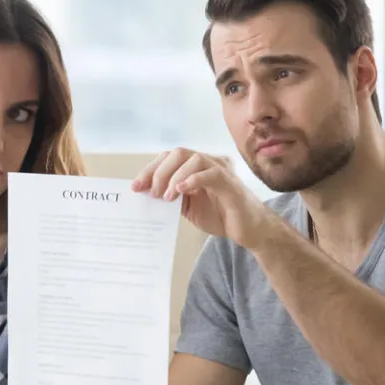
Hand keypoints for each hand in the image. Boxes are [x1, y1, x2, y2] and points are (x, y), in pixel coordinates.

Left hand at [134, 147, 271, 249]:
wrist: (248, 231)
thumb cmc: (221, 216)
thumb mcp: (188, 206)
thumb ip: (171, 196)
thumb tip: (146, 192)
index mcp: (197, 167)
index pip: (169, 158)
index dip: (150, 169)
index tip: (136, 186)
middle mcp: (209, 162)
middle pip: (178, 153)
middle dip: (158, 171)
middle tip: (150, 192)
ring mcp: (221, 170)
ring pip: (193, 159)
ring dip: (173, 176)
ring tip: (165, 197)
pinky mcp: (231, 183)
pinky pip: (211, 174)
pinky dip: (192, 180)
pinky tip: (180, 191)